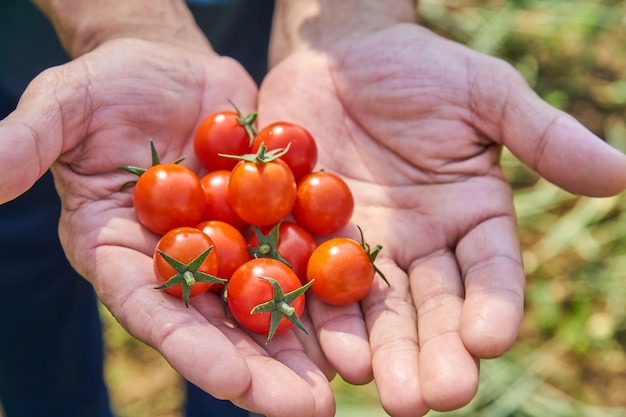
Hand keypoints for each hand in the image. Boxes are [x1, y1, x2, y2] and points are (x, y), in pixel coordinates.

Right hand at [0, 35, 335, 416]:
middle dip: (262, 368)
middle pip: (218, 324)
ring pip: (268, 302)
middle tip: (308, 409)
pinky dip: (330, 286)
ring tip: (348, 379)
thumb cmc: (110, 84)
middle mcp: (178, 262)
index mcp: (122, 253)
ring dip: (306, 343)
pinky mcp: (271, 218)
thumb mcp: (65, 103)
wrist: (171, 67)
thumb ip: (29, 140)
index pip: (152, 311)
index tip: (232, 381)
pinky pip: (303, 255)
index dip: (189, 348)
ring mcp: (228, 244)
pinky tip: (365, 316)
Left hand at [259, 19, 625, 416]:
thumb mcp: (483, 94)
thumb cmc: (416, 67)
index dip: (492, 305)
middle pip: (434, 306)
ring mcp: (366, 247)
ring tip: (387, 393)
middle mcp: (422, 244)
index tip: (488, 339)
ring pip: (378, 310)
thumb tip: (619, 174)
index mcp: (470, 217)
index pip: (490, 272)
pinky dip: (325, 318)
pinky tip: (330, 353)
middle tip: (438, 395)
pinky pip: (317, 284)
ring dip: (382, 353)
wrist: (338, 57)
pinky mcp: (313, 240)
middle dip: (436, 351)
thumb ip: (542, 136)